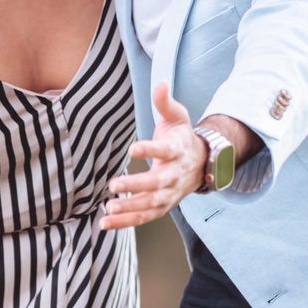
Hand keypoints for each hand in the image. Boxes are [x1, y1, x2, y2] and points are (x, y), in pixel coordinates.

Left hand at [100, 82, 206, 230]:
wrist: (202, 163)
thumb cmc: (182, 138)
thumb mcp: (178, 117)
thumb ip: (166, 103)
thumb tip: (161, 83)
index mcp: (177, 151)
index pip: (165, 151)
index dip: (151, 150)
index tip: (133, 148)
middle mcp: (174, 175)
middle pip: (157, 183)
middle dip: (136, 186)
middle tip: (114, 185)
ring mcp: (169, 194)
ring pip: (150, 204)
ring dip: (129, 208)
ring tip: (108, 209)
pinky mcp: (161, 206)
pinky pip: (144, 217)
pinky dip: (125, 223)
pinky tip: (104, 224)